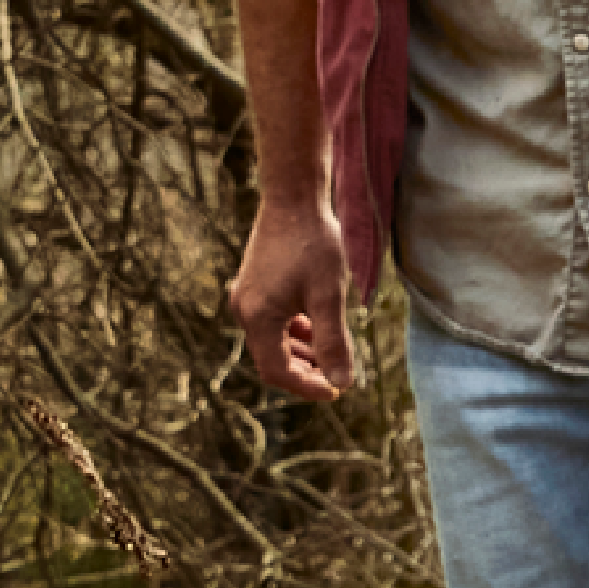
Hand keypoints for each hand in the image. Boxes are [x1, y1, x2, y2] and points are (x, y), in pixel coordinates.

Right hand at [228, 198, 354, 399]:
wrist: (293, 197)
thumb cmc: (313, 243)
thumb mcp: (329, 296)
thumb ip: (334, 342)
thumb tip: (344, 382)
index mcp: (258, 318)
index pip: (278, 372)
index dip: (308, 387)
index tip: (338, 390)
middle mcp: (244, 312)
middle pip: (273, 360)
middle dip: (306, 372)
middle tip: (338, 374)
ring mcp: (246, 298)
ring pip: (274, 341)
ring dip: (302, 352)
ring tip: (332, 351)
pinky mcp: (253, 287)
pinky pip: (272, 322)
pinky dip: (295, 331)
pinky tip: (317, 325)